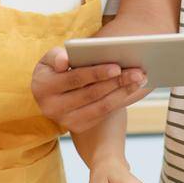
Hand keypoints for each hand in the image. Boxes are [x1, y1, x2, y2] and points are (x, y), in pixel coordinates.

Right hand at [31, 47, 148, 131]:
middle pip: (92, 94)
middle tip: (138, 72)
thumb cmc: (54, 68)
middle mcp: (52, 108)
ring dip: (123, 93)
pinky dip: (120, 101)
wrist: (50, 93)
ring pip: (101, 107)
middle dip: (117, 82)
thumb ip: (56, 56)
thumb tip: (64, 62)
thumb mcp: (50, 59)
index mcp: (43, 87)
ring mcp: (65, 121)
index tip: (117, 67)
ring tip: (141, 80)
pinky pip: (103, 114)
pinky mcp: (78, 127)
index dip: (96, 73)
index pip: (75, 78)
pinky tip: (133, 90)